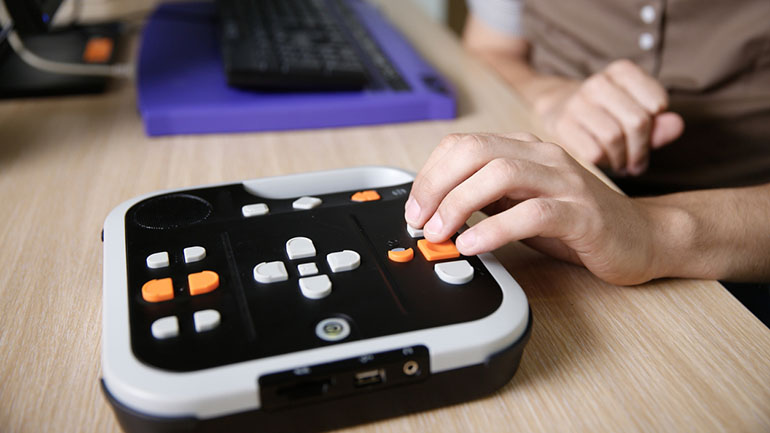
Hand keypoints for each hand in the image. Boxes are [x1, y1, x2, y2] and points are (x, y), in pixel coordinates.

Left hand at [405, 132, 669, 285]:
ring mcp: (565, 182)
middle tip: (419, 219)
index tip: (414, 206)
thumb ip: (484, 200)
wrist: (641, 237)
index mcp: (524, 150)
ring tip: (441, 233)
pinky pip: (533, 213)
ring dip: (459, 204)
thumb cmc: (576, 223)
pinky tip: (475, 245)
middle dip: (437, 185)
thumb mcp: (519, 205)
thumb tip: (433, 211)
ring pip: (501, 174)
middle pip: (475, 152)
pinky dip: (496, 228)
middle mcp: (543, 157)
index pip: (464, 144)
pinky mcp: (583, 214)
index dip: (430, 173)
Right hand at [534, 60, 683, 175]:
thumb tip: (678, 126)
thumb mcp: (637, 113)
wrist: (559, 108)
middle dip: (641, 149)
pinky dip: (604, 163)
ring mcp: (577, 103)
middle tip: (638, 163)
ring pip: (613, 138)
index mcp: (622, 71)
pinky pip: (593, 152)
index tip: (649, 135)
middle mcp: (598, 82)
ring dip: (623, 160)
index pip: (656, 103)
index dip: (656, 126)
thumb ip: (660, 124)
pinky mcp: (562, 125)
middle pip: (636, 122)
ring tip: (623, 165)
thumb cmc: (608, 115)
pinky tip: (605, 163)